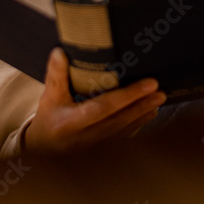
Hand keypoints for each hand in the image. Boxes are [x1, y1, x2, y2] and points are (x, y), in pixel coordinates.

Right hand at [23, 48, 166, 154]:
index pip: (104, 107)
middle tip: (160, 92)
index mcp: (71, 123)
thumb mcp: (49, 96)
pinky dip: (138, 125)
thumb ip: (56, 75)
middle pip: (119, 120)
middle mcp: (85, 138)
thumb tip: (60, 52)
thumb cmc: (49, 118)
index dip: (128, 95)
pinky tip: (149, 114)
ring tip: (159, 100)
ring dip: (143, 115)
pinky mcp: (101, 151)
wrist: (43, 149)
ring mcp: (95, 148)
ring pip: (124, 131)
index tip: (149, 84)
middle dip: (141, 105)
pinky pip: (123, 138)